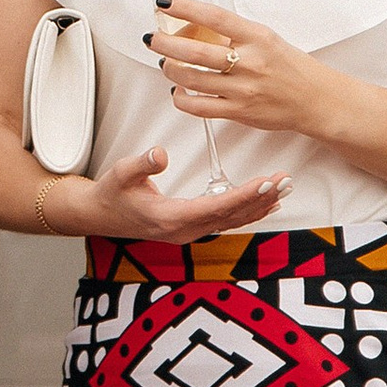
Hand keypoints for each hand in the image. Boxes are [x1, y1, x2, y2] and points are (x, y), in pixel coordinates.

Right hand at [52, 142, 289, 243]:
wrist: (100, 216)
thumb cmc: (112, 194)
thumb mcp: (120, 173)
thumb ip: (141, 164)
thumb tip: (160, 153)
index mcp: (169, 219)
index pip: (215, 207)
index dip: (243, 196)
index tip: (266, 183)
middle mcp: (184, 231)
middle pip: (231, 217)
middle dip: (261, 199)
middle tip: (286, 182)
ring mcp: (189, 233)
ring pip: (233, 221)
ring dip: (260, 205)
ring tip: (285, 189)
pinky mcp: (192, 229)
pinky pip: (227, 222)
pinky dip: (249, 211)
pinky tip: (266, 203)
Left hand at [147, 0, 321, 137]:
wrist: (314, 98)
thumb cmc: (288, 66)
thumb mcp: (266, 39)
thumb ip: (235, 33)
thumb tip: (196, 23)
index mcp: (257, 37)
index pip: (216, 17)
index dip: (186, 8)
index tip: (165, 3)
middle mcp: (250, 62)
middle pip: (196, 52)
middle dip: (166, 44)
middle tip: (153, 39)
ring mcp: (244, 89)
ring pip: (193, 80)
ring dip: (171, 70)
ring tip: (165, 63)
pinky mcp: (240, 112)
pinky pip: (200, 108)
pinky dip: (182, 99)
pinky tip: (178, 92)